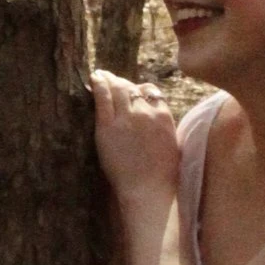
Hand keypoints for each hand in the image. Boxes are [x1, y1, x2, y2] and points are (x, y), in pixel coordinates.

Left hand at [91, 69, 179, 206]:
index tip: (131, 91)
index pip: (150, 90)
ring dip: (107, 79)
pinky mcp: (107, 126)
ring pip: (117, 88)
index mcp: (163, 115)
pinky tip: (93, 78)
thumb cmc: (161, 176)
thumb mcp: (171, 144)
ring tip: (99, 75)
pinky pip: (102, 97)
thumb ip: (163, 127)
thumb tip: (156, 120)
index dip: (139, 89)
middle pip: (131, 87)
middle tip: (111, 81)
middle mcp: (145, 112)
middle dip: (120, 83)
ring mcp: (126, 117)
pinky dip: (98, 84)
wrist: (148, 189)